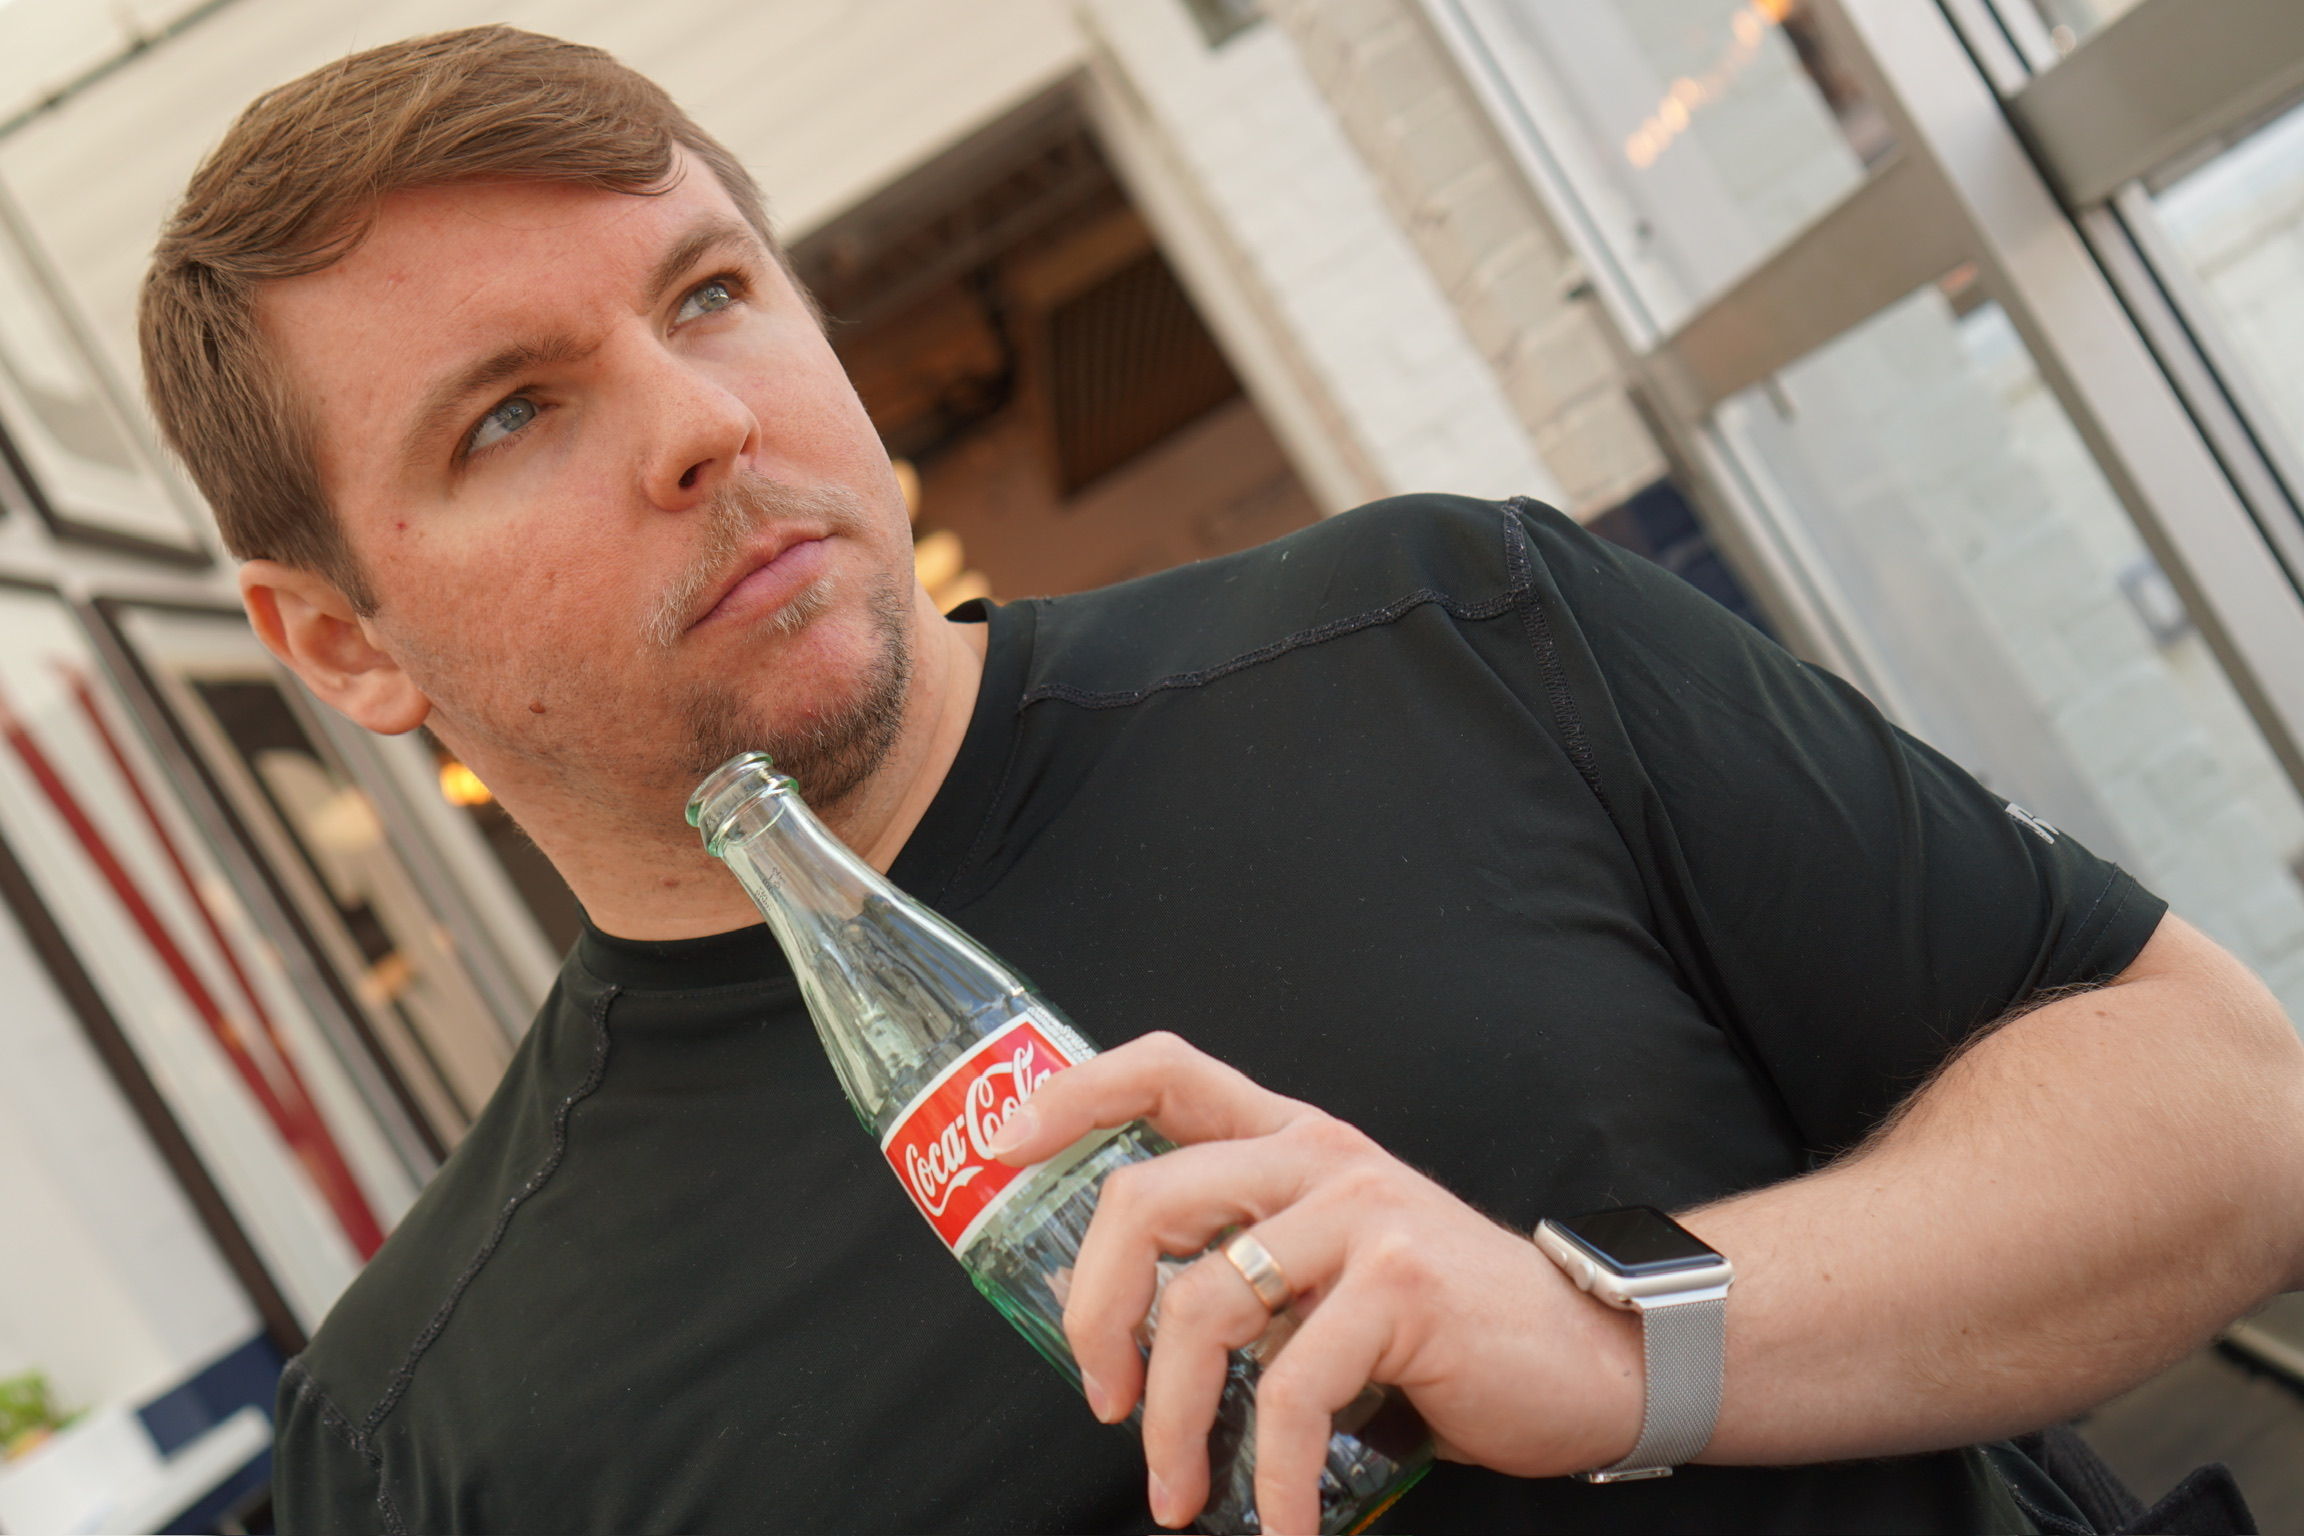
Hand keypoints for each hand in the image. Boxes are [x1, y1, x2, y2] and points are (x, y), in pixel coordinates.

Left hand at [988, 1032, 1644, 1533]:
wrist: (1589, 1356)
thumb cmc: (1446, 1324)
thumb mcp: (1335, 1260)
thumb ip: (1249, 1256)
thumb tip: (1121, 1327)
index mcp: (1293, 1140)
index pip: (1166, 1069)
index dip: (1074, 1095)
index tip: (1004, 1147)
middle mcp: (1321, 1156)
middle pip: (1147, 1198)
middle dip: (1094, 1311)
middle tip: (1097, 1398)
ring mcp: (1362, 1214)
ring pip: (1202, 1307)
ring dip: (1169, 1423)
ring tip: (1180, 1493)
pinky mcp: (1400, 1287)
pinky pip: (1289, 1390)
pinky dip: (1266, 1477)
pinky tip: (1276, 1527)